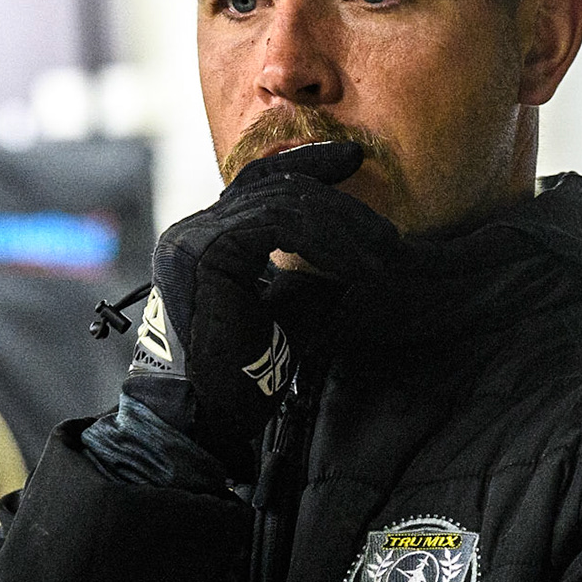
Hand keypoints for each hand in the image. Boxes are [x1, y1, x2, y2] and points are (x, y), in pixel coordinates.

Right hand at [123, 141, 397, 478]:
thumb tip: (351, 255)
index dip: (307, 166)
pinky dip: (326, 240)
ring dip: (342, 226)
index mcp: (206, 242)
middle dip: (340, 203)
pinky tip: (357, 264)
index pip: (259, 185)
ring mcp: (193, 238)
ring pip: (281, 202)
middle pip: (275, 188)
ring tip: (383, 254)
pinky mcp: (205, 252)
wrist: (203, 422)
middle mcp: (193, 231)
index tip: (353, 160)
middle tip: (388, 232)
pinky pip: (277, 224)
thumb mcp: (286, 317)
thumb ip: (308, 280)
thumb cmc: (237, 383)